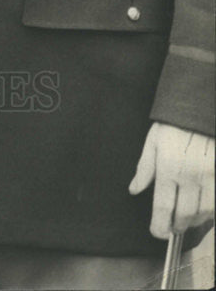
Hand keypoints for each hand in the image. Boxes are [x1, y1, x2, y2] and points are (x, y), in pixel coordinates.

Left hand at [129, 122, 214, 238]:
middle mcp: (189, 174)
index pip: (162, 206)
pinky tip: (202, 208)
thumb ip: (144, 168)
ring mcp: (209, 175)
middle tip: (172, 227)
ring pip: (203, 212)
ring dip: (194, 221)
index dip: (159, 225)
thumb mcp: (153, 142)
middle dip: (176, 226)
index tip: (157, 232)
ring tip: (186, 219)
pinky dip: (209, 211)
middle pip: (184, 214)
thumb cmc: (174, 124)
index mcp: (167, 166)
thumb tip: (134, 189)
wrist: (198, 109)